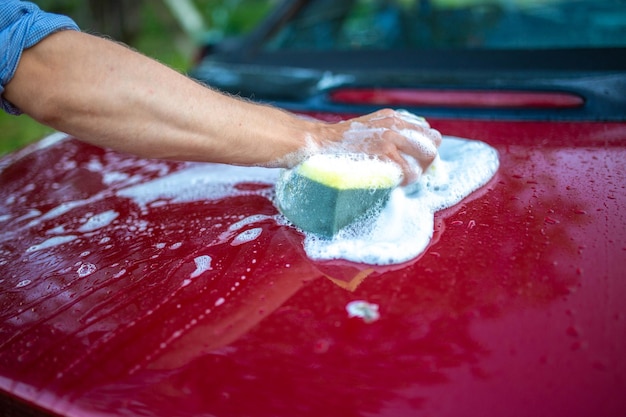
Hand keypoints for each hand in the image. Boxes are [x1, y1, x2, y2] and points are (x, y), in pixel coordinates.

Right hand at [312, 109, 441, 184]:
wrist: (320, 144)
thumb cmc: (342, 143)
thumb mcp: (370, 127)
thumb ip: (392, 132)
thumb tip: (413, 147)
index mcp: (394, 117)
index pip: (429, 133)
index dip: (426, 150)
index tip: (416, 161)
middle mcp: (396, 125)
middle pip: (433, 145)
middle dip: (426, 162)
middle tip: (412, 172)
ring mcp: (391, 139)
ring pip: (425, 159)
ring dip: (416, 172)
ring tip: (400, 177)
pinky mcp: (385, 155)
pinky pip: (410, 173)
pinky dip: (404, 181)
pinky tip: (392, 181)